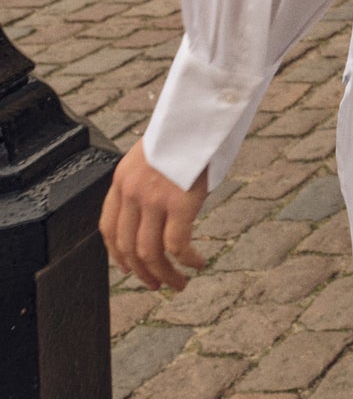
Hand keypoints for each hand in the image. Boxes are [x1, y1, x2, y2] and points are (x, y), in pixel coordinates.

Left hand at [100, 139, 208, 293]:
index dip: (117, 254)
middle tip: (157, 285)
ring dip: (164, 275)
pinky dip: (187, 261)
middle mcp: (132, 192)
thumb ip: (147, 183)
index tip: (128, 268)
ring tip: (179, 284)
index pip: (109, 228)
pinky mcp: (179, 202)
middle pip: (128, 247)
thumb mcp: (153, 155)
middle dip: (143, 273)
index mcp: (122, 180)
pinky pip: (177, 245)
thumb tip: (159, 213)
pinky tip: (198, 263)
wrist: (199, 113)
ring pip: (150, 253)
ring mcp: (154, 198)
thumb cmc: (185, 132)